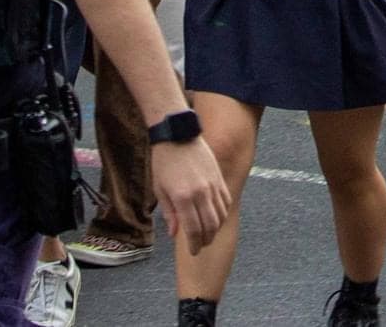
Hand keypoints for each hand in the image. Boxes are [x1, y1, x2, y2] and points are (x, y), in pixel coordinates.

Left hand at [150, 136, 231, 252]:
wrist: (177, 135)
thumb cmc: (164, 162)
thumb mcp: (160, 189)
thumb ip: (170, 213)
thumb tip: (175, 233)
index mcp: (182, 197)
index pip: (193, 229)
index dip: (194, 244)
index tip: (193, 251)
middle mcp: (200, 193)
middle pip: (210, 225)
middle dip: (206, 240)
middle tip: (201, 245)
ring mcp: (212, 185)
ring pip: (220, 215)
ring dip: (216, 228)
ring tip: (208, 234)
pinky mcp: (219, 177)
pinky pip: (226, 200)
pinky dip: (223, 213)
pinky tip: (216, 217)